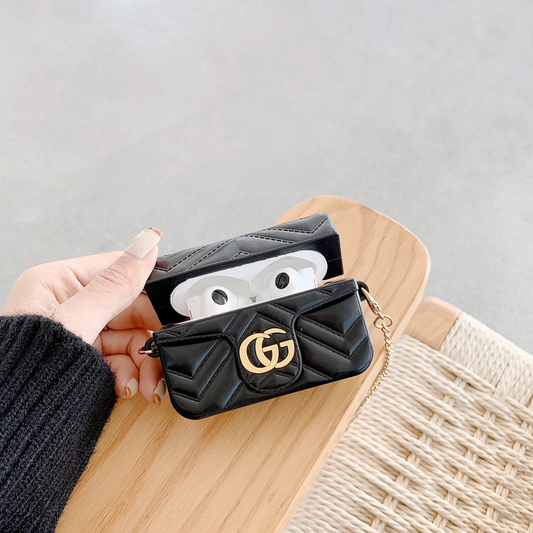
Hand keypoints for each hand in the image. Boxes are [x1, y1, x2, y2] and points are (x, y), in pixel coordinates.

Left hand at [1, 227, 166, 405]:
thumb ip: (114, 285)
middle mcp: (70, 304)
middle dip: (151, 337)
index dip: (153, 290)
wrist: (8, 433)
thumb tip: (146, 244)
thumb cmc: (22, 373)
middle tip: (167, 350)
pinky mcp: (86, 358)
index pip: (121, 272)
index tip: (177, 308)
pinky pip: (122, 359)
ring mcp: (79, 332)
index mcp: (59, 282)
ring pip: (131, 338)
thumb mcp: (74, 323)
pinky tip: (132, 388)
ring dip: (146, 362)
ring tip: (149, 385)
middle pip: (131, 310)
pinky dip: (132, 375)